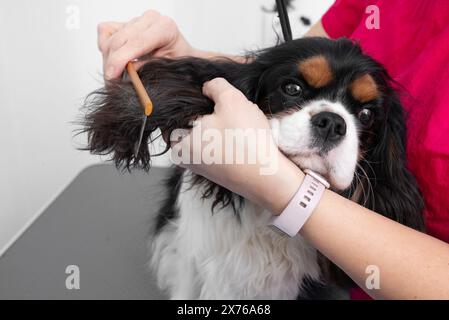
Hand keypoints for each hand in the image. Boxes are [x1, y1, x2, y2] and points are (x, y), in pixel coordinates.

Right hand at [97, 10, 195, 78]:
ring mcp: (137, 20)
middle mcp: (150, 19)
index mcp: (164, 28)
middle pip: (119, 41)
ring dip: (109, 60)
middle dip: (112, 64)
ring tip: (118, 74)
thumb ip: (147, 68)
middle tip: (112, 83)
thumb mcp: (166, 69)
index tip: (112, 76)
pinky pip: (105, 33)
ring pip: (110, 40)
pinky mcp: (125, 22)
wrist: (180, 56)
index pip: (135, 43)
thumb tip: (127, 74)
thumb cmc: (177, 62)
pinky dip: (106, 48)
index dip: (119, 60)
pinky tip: (117, 58)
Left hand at [171, 78, 303, 213]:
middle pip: (195, 123)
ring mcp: (200, 167)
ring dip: (225, 127)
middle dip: (213, 114)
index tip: (214, 101)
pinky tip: (244, 140)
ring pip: (210, 134)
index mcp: (178, 141)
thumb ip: (215, 86)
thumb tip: (208, 88)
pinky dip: (231, 141)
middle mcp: (184, 158)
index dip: (197, 100)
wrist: (267, 177)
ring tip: (241, 127)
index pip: (178, 111)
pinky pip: (220, 148)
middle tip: (231, 114)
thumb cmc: (245, 140)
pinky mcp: (217, 172)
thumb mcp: (231, 99)